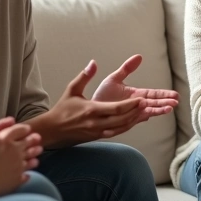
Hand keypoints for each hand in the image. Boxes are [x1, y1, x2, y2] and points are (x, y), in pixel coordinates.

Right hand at [35, 60, 150, 147]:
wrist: (52, 130)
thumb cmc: (62, 108)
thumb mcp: (72, 89)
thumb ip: (84, 76)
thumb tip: (93, 63)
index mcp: (91, 110)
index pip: (116, 109)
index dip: (131, 105)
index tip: (142, 99)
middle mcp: (96, 123)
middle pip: (122, 120)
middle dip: (136, 112)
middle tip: (148, 105)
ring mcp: (97, 132)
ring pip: (121, 128)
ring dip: (133, 120)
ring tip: (145, 112)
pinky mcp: (97, 137)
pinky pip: (116, 132)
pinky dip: (126, 126)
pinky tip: (133, 120)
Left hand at [92, 54, 178, 116]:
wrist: (89, 110)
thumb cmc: (102, 95)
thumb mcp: (115, 78)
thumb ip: (127, 68)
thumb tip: (139, 56)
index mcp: (136, 95)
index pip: (153, 94)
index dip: (164, 94)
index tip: (175, 95)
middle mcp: (135, 105)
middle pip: (153, 103)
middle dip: (164, 103)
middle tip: (175, 103)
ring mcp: (131, 114)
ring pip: (146, 112)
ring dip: (157, 111)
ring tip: (168, 109)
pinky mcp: (123, 121)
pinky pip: (133, 119)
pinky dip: (140, 117)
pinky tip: (148, 115)